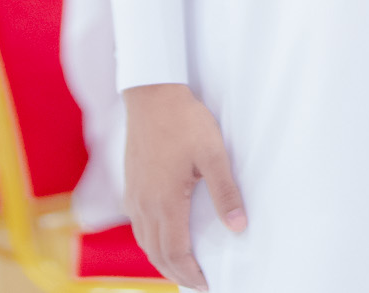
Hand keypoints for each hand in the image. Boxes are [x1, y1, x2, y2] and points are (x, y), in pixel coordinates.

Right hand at [124, 83, 246, 289]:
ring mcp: (134, 195)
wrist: (151, 95)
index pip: (175, 253)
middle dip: (177, 274)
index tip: (207, 285)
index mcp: (165, 202)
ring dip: (162, 260)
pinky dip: (151, 241)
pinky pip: (138, 225)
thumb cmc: (185, 122)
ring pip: (145, 241)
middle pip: (157, 254)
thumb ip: (225, 193)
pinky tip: (163, 238)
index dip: (191, 274)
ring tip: (182, 269)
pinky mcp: (131, 185)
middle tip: (197, 284)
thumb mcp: (213, 155)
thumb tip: (238, 227)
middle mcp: (144, 205)